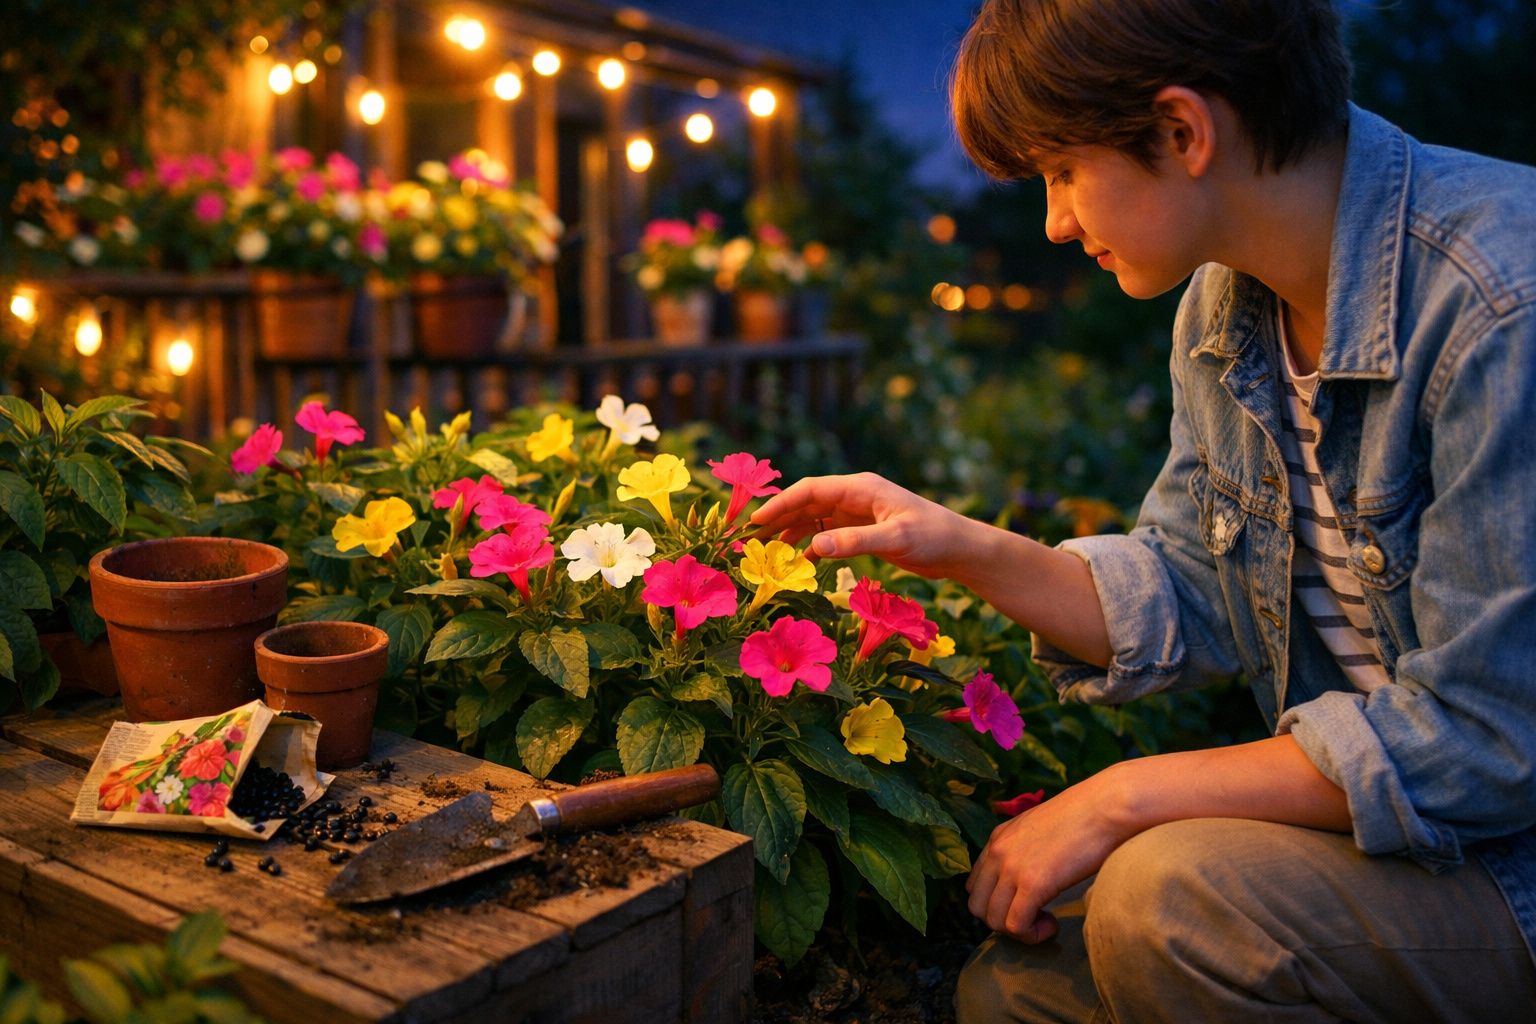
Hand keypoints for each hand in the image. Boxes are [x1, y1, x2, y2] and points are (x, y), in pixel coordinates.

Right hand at [749, 472, 977, 578]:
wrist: (960, 549)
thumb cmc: (934, 537)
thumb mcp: (895, 539)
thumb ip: (854, 541)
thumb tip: (814, 546)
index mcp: (860, 488)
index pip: (810, 490)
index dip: (780, 504)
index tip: (756, 521)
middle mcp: (855, 497)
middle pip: (806, 503)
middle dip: (778, 518)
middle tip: (750, 538)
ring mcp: (858, 514)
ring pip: (814, 519)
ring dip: (791, 532)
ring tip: (767, 551)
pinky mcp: (864, 531)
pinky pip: (828, 534)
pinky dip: (811, 545)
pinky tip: (799, 561)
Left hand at [966, 771, 1131, 940]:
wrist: (1105, 807)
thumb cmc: (1084, 818)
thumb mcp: (1039, 829)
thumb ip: (1025, 849)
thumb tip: (1030, 875)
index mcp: (998, 838)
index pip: (974, 885)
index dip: (996, 902)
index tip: (1023, 904)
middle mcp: (998, 852)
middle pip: (977, 906)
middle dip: (1002, 920)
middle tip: (1032, 918)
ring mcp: (1012, 868)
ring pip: (993, 920)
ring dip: (1018, 930)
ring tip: (1046, 921)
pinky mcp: (1033, 884)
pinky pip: (1016, 926)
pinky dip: (1032, 935)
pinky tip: (1052, 924)